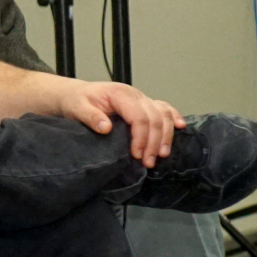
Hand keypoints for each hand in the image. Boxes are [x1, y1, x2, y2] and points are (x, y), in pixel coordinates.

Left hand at [56, 80, 185, 167]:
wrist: (75, 94)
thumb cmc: (76, 101)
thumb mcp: (76, 107)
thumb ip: (90, 117)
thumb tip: (106, 128)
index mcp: (120, 94)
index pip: (139, 117)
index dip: (141, 138)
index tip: (136, 155)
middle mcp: (135, 95)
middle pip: (154, 118)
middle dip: (154, 142)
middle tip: (148, 162)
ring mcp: (142, 99)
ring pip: (163, 114)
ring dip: (166, 136)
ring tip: (161, 155)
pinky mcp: (144, 104)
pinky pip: (164, 108)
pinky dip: (174, 117)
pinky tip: (181, 127)